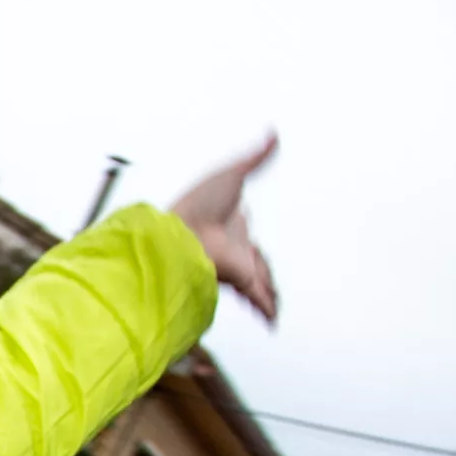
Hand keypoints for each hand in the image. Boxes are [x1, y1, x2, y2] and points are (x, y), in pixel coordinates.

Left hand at [167, 133, 283, 324]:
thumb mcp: (232, 174)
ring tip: (272, 314)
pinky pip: (260, 296)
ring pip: (261, 283)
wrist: (182, 232)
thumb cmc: (196, 205)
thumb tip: (273, 134)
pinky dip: (267, 308)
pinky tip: (272, 321)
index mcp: (232, 224)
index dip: (250, 238)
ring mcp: (238, 265)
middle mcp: (234, 248)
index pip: (248, 237)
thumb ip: (255, 158)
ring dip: (268, 297)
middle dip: (265, 277)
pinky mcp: (241, 278)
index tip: (248, 234)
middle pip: (258, 265)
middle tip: (269, 290)